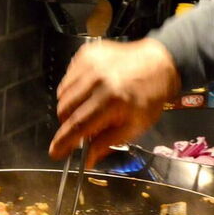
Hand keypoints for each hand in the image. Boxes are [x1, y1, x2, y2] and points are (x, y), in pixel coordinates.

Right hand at [50, 38, 180, 165]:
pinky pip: (67, 77)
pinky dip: (73, 88)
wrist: (158, 63)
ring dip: (69, 105)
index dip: (63, 141)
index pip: (78, 125)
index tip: (55, 152)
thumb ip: (108, 142)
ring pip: (62, 93)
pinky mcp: (87, 54)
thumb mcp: (135, 125)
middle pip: (65, 109)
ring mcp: (90, 64)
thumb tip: (88, 160)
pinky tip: (90, 89)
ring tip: (88, 106)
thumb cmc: (149, 96)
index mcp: (111, 100)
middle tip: (82, 127)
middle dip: (68, 123)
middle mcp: (98, 80)